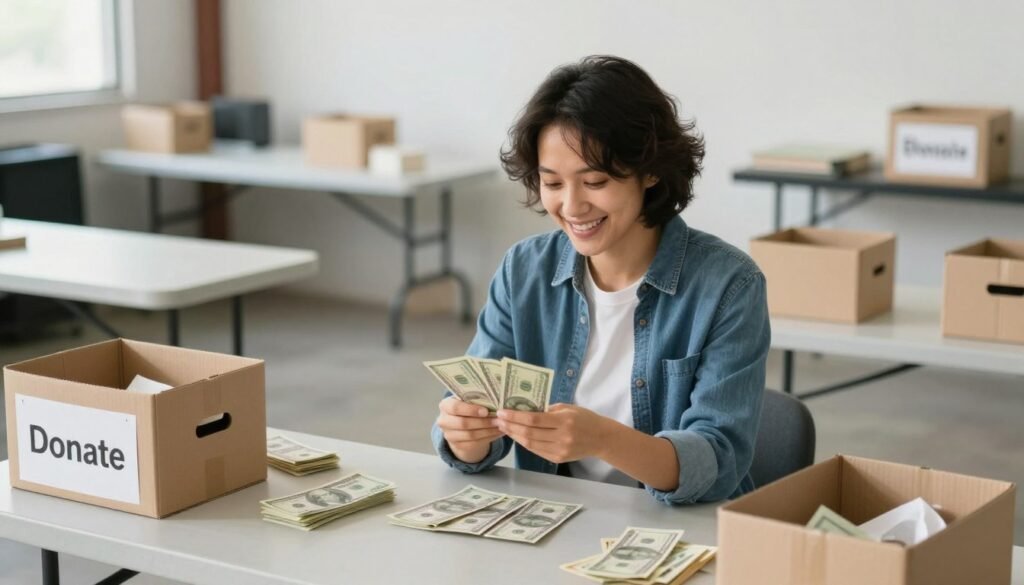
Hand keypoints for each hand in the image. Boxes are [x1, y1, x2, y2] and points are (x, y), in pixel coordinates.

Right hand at [436, 397, 502, 463]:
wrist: (460, 425)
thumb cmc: (467, 407)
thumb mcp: (468, 401)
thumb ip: (477, 400)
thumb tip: (496, 401)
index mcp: (445, 405)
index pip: (455, 408)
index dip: (471, 410)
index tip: (486, 411)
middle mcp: (444, 421)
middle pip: (463, 423)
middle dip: (483, 422)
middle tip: (498, 419)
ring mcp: (449, 435)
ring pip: (471, 435)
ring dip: (488, 430)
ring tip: (501, 425)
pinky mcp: (457, 446)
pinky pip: (475, 443)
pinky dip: (489, 437)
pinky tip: (498, 432)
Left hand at [496, 404, 612, 463]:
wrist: (601, 438)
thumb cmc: (584, 418)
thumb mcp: (568, 408)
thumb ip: (547, 409)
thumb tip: (524, 409)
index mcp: (564, 421)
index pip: (534, 419)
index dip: (515, 416)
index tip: (502, 412)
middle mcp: (562, 437)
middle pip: (529, 433)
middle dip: (511, 426)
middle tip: (498, 420)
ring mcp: (560, 450)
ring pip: (530, 444)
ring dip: (515, 436)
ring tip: (505, 428)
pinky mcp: (558, 458)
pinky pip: (536, 450)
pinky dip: (525, 443)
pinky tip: (517, 436)